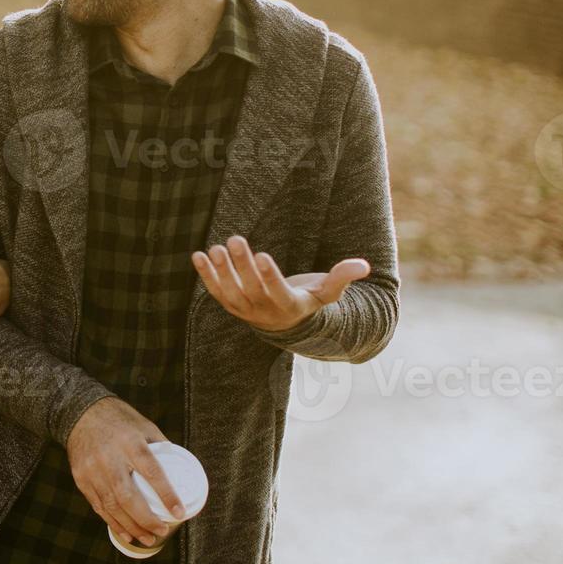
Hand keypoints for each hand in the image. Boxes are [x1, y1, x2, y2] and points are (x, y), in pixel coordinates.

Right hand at [67, 398, 184, 546]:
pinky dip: (112, 522)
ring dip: (131, 527)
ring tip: (148, 538)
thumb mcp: (144, 425)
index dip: (167, 494)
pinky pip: (97, 505)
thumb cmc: (118, 419)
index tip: (179, 512)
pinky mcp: (81, 478)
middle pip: (128, 496)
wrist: (80, 412)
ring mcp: (92, 469)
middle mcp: (110, 457)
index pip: (152, 472)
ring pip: (112, 505)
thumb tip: (181, 471)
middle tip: (162, 531)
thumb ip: (160, 448)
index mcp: (130, 442)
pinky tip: (125, 533)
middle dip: (146, 520)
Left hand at [192, 235, 370, 332]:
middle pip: (250, 289)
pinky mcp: (230, 305)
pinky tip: (198, 256)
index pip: (278, 293)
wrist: (285, 323)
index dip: (269, 276)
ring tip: (216, 248)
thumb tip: (364, 265)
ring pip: (230, 292)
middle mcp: (264, 312)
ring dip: (221, 271)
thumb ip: (342, 278)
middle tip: (235, 240)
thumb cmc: (309, 301)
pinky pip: (215, 292)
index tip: (263, 255)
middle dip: (241, 265)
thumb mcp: (327, 292)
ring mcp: (244, 310)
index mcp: (290, 307)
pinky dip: (206, 276)